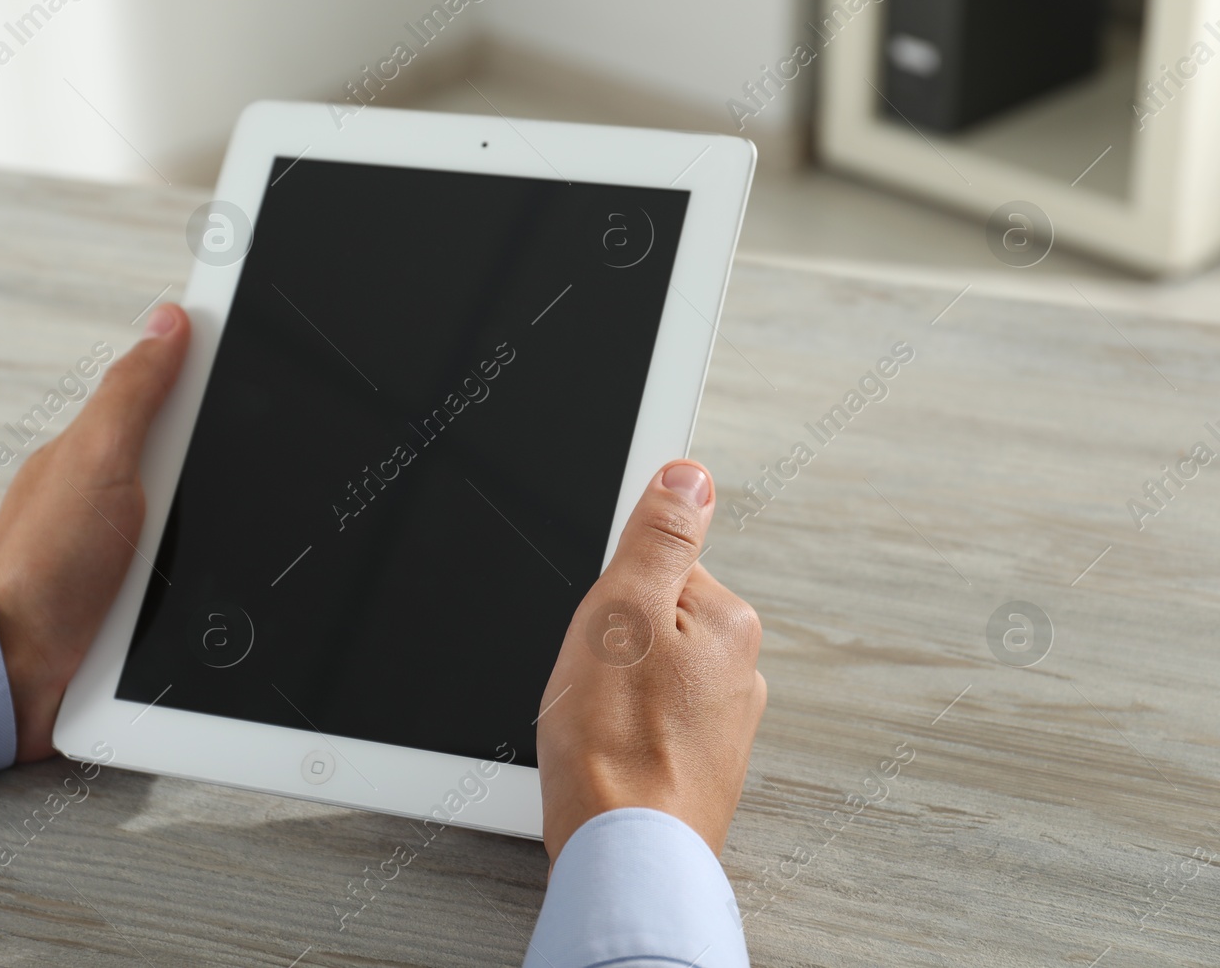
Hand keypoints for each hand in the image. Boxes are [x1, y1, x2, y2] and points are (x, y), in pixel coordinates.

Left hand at [0, 304, 190, 761]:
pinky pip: (205, 583)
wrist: (17, 675)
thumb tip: (170, 319)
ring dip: (221, 550)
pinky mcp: (149, 601)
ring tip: (192, 568)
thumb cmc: (42, 569)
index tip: (261, 359)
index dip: (224, 375)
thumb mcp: (97, 460)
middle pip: (213, 464)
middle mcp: (125, 493)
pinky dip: (208, 593)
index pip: (184, 391)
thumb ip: (134, 393)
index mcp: (110, 447)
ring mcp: (138, 548)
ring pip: (216, 527)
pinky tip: (203, 603)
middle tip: (199, 508)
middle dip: (231, 483)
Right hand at [535, 459, 765, 862]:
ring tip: (591, 722)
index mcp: (727, 622)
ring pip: (645, 675)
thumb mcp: (621, 610)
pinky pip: (646, 722)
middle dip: (608, 642)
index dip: (608, 593)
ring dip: (611, 690)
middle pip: (650, 620)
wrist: (623, 852)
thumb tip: (691, 475)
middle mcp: (739, 671)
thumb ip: (659, 536)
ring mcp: (720, 724)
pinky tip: (601, 751)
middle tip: (587, 678)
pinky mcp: (696, 765)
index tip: (594, 630)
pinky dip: (620, 729)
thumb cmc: (615, 742)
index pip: (656, 568)